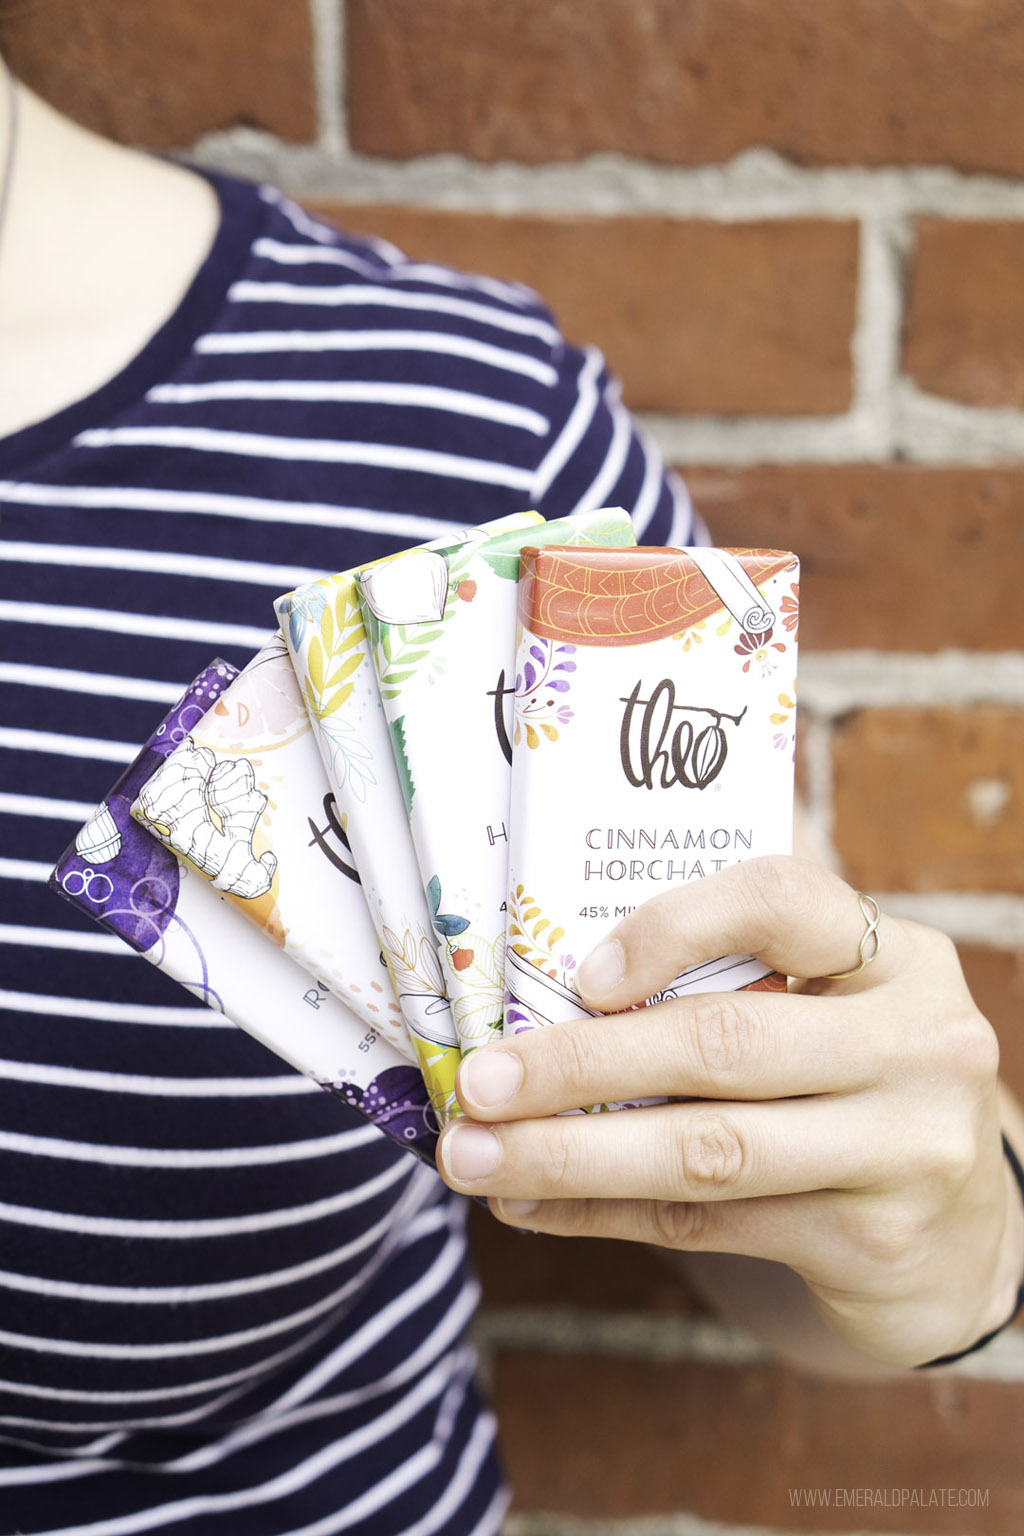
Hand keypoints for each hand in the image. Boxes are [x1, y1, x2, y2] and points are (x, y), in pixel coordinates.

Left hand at [437, 856, 1023, 1368]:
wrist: (965, 1237)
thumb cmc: (854, 1088)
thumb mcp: (831, 1012)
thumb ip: (734, 981)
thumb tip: (541, 984)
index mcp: (897, 958)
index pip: (785, 901)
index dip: (674, 926)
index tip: (580, 972)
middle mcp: (917, 1044)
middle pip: (724, 1041)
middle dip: (581, 1061)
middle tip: (479, 1080)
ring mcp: (903, 1149)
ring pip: (707, 1149)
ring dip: (570, 1155)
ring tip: (475, 1157)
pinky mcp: (871, 1242)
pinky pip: (710, 1223)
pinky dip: (605, 1214)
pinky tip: (532, 1208)